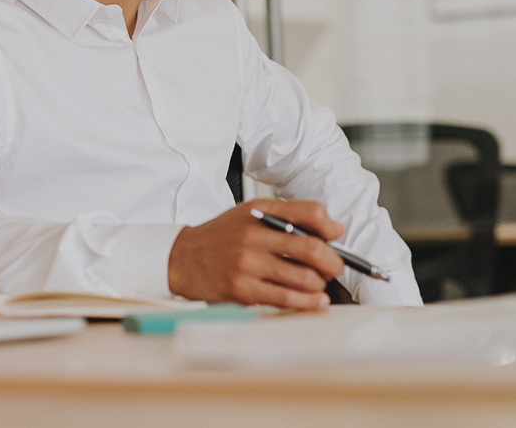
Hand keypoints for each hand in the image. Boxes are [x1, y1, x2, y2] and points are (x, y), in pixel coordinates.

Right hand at [167, 199, 344, 310]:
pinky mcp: (243, 289)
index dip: (330, 227)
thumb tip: (334, 230)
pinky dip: (309, 303)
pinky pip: (288, 299)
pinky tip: (313, 301)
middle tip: (331, 267)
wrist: (180, 258)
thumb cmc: (220, 238)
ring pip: (305, 279)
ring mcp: (248, 264)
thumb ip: (289, 217)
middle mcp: (253, 235)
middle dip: (333, 263)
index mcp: (258, 212)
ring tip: (314, 284)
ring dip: (320, 285)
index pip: (310, 212)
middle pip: (314, 249)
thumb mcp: (248, 215)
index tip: (334, 237)